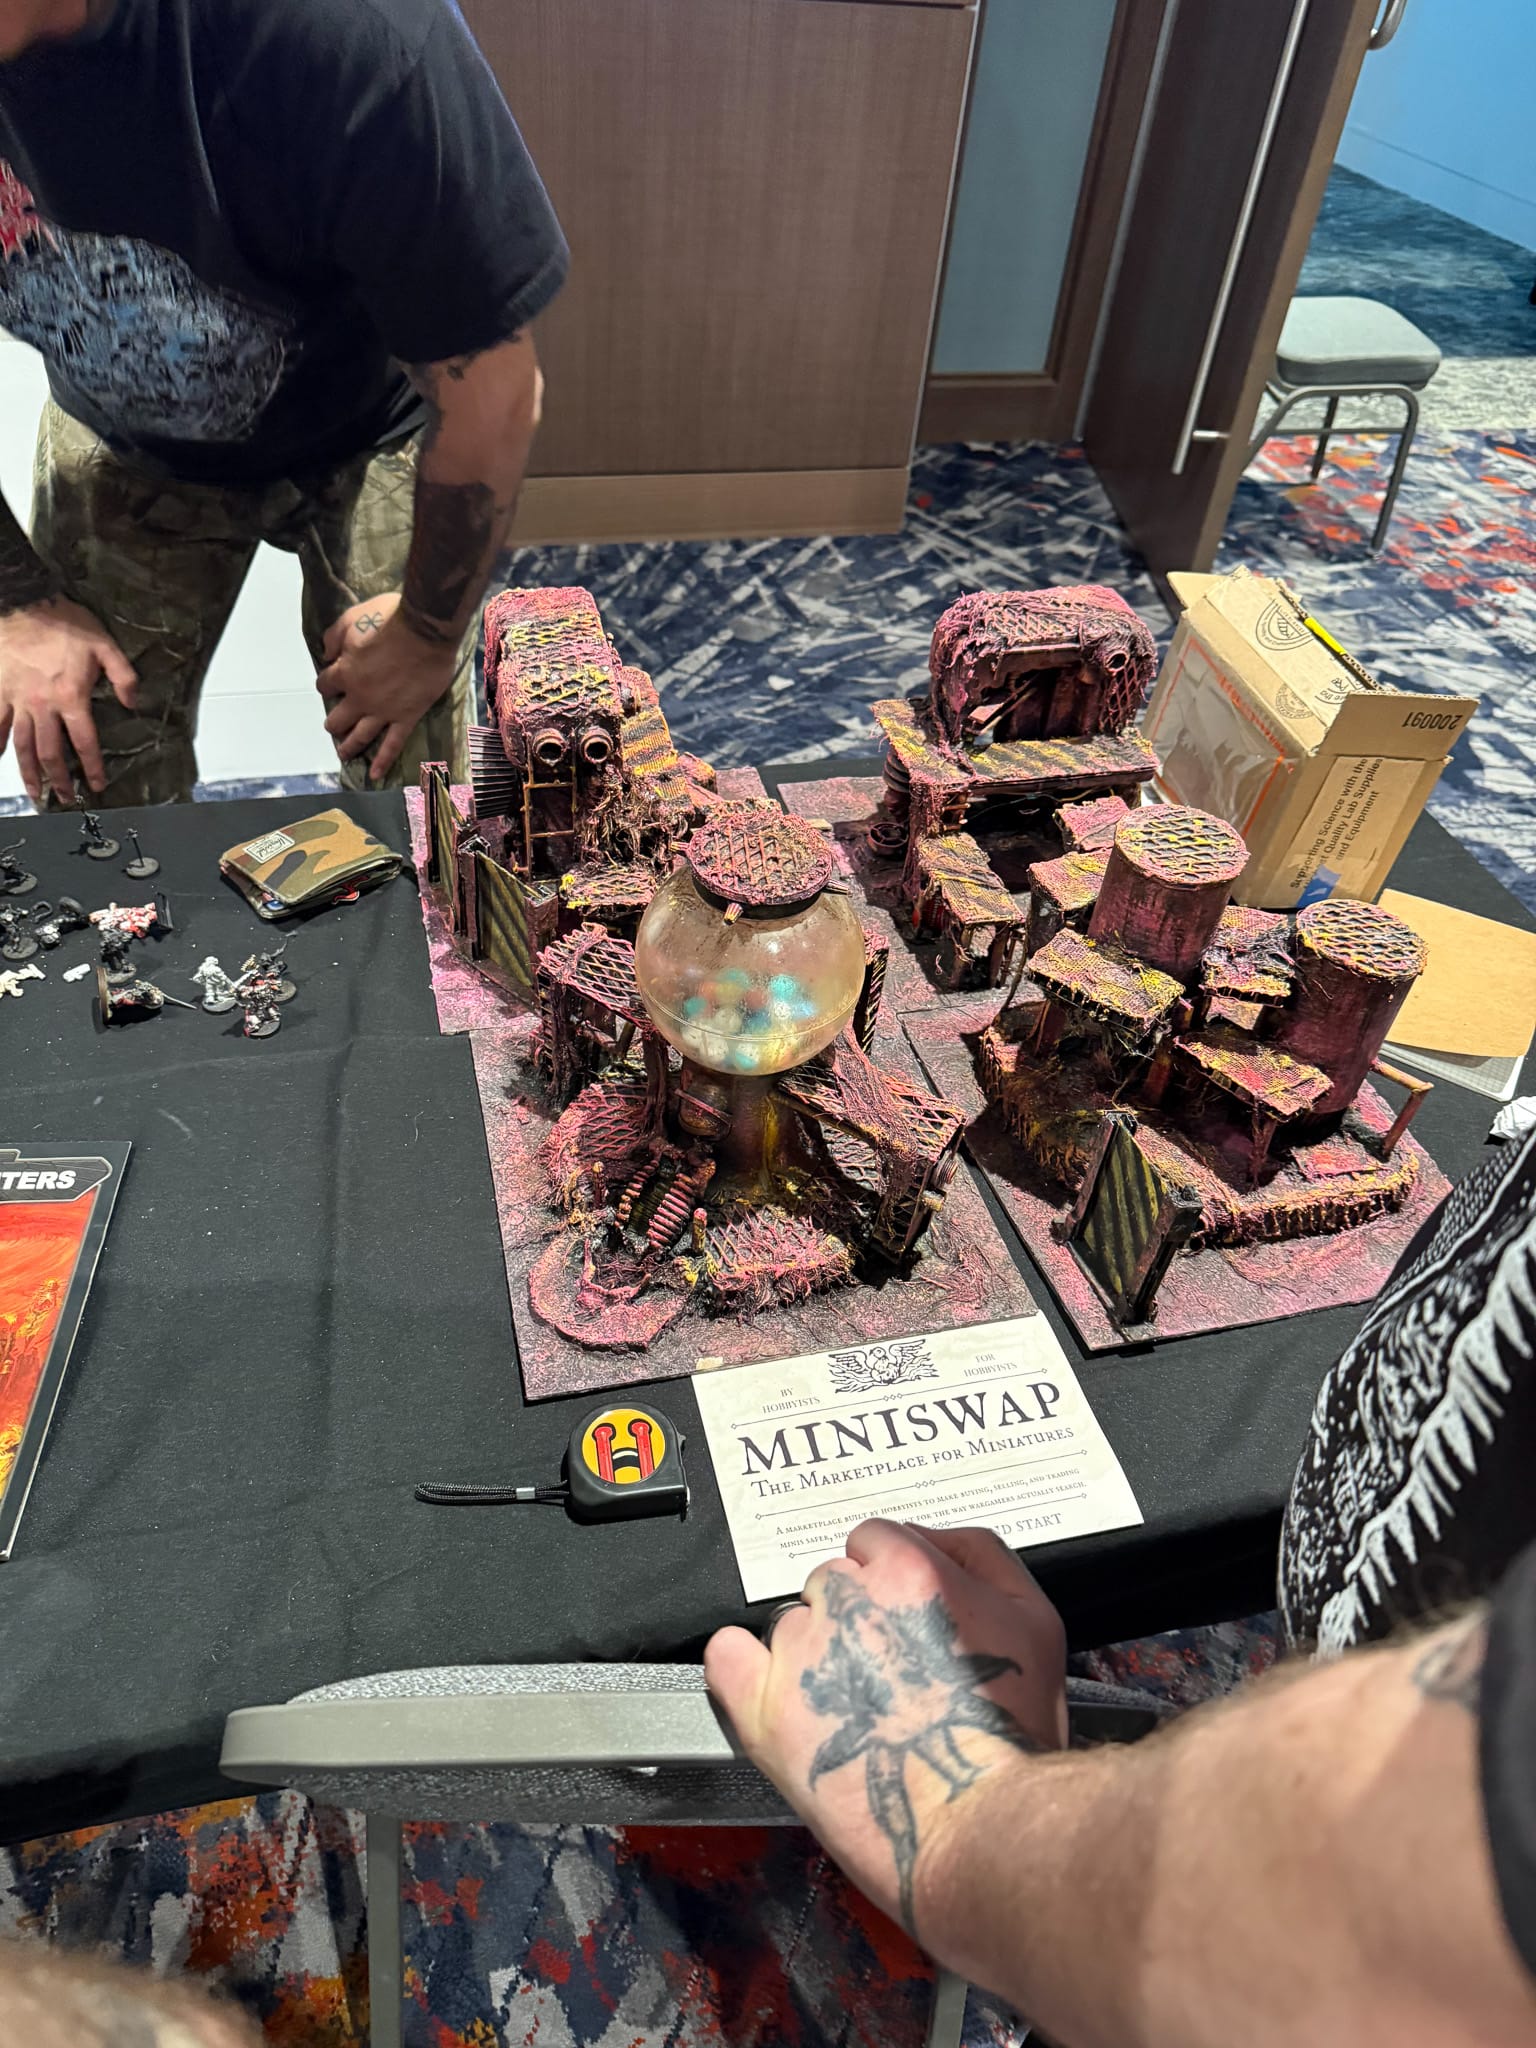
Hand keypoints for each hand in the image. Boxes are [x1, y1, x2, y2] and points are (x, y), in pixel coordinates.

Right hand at [0, 596, 137, 803]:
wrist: (24, 603)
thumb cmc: (65, 622)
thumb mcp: (105, 645)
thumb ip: (123, 676)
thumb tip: (134, 702)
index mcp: (71, 697)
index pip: (85, 742)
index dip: (92, 767)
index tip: (97, 784)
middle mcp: (43, 705)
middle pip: (50, 752)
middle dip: (60, 780)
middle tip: (66, 798)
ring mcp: (17, 700)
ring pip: (22, 746)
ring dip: (30, 772)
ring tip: (37, 792)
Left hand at [316, 594, 455, 782]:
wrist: (426, 630)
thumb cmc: (390, 619)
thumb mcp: (352, 617)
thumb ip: (334, 636)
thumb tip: (326, 653)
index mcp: (344, 673)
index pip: (325, 684)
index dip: (327, 682)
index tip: (332, 679)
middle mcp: (359, 698)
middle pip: (337, 718)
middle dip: (334, 720)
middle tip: (334, 722)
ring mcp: (382, 711)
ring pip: (360, 736)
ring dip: (349, 745)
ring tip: (344, 752)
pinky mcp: (406, 717)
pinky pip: (392, 744)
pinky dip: (383, 761)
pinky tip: (375, 775)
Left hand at [705, 1521, 1066, 1940]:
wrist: (980, 1823)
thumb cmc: (1012, 1733)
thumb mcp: (1034, 1616)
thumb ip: (978, 1553)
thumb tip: (931, 1537)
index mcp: (910, 1572)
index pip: (871, 1540)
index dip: (886, 1578)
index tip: (897, 1614)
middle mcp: (850, 1604)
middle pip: (830, 1582)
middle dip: (854, 1618)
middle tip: (885, 1670)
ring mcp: (802, 1656)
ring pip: (790, 1624)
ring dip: (813, 1653)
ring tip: (854, 1706)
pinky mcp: (766, 1710)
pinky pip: (726, 1657)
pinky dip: (739, 1664)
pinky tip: (767, 1682)